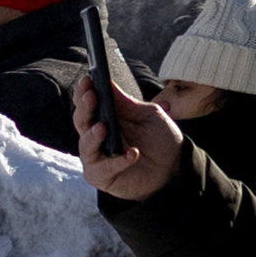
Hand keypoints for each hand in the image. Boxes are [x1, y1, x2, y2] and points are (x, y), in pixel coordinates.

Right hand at [75, 67, 180, 200]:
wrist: (174, 168)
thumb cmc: (160, 140)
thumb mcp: (148, 115)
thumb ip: (127, 103)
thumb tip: (107, 83)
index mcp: (105, 119)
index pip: (87, 104)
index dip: (84, 92)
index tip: (87, 80)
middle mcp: (95, 137)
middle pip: (80, 121)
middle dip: (84, 109)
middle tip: (91, 97)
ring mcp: (96, 157)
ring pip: (85, 145)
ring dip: (92, 136)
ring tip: (102, 127)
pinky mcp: (101, 176)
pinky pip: (102, 168)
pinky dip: (116, 161)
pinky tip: (133, 153)